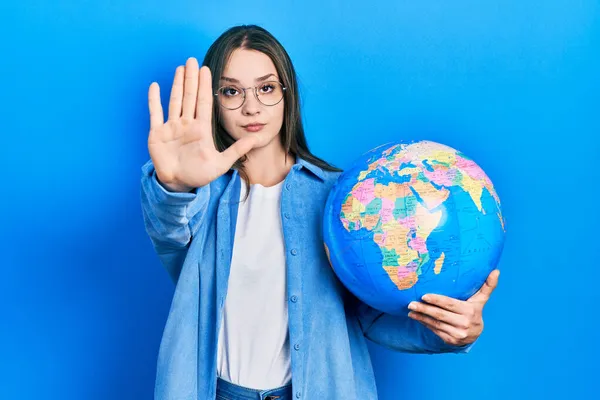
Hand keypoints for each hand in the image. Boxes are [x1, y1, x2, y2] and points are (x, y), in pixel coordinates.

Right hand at [147, 57, 260, 191]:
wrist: (179, 184)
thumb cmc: (199, 174)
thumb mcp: (221, 163)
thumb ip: (237, 150)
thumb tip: (256, 140)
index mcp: (201, 129)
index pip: (203, 102)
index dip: (204, 86)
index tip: (206, 69)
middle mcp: (186, 124)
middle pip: (189, 97)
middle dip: (191, 79)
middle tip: (192, 60)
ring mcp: (172, 127)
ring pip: (175, 101)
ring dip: (176, 84)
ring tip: (180, 68)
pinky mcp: (157, 134)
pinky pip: (155, 113)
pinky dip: (154, 100)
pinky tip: (155, 86)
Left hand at [407, 269, 499, 346]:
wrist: (475, 334)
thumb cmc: (474, 311)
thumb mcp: (480, 299)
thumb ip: (487, 286)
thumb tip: (496, 271)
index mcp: (470, 311)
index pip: (450, 304)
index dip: (437, 300)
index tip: (424, 296)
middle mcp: (464, 324)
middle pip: (440, 315)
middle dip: (424, 309)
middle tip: (411, 303)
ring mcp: (457, 334)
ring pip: (435, 324)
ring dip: (421, 316)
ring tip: (410, 310)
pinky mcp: (450, 340)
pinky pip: (434, 330)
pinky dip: (424, 323)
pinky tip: (416, 317)